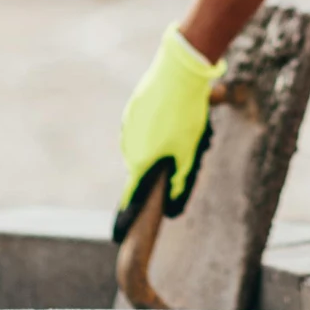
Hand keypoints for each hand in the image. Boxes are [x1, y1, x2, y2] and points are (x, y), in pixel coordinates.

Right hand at [114, 23, 225, 241]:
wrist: (178, 73)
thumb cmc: (185, 117)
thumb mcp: (189, 152)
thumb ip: (181, 180)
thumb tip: (174, 205)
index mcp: (140, 162)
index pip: (131, 197)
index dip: (127, 217)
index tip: (117, 235)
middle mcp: (128, 146)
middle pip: (146, 168)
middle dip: (167, 164)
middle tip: (193, 145)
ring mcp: (128, 126)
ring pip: (149, 145)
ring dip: (167, 142)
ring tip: (192, 126)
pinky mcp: (133, 109)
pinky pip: (147, 126)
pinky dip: (162, 125)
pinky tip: (180, 112)